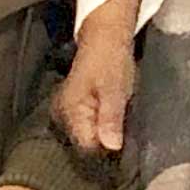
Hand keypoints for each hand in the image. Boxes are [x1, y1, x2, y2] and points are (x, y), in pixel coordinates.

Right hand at [56, 0, 140, 156]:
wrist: (105, 37)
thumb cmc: (111, 60)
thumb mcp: (115, 89)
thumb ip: (111, 118)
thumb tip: (112, 147)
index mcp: (70, 112)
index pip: (87, 148)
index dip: (107, 152)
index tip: (126, 151)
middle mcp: (62, 116)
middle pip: (86, 146)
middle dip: (106, 144)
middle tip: (127, 136)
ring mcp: (66, 113)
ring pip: (88, 137)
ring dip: (105, 136)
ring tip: (122, 128)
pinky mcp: (74, 110)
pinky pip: (88, 128)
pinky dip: (102, 127)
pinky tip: (113, 123)